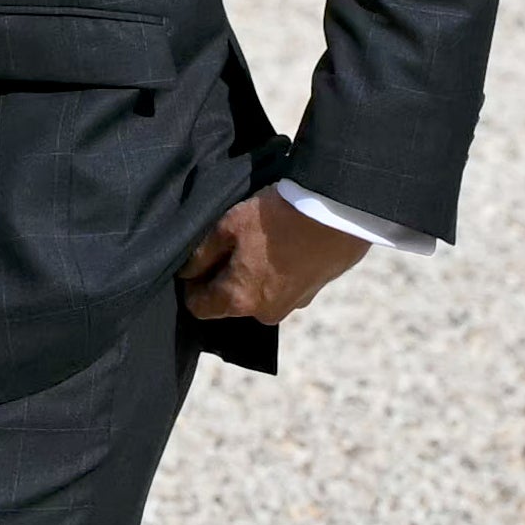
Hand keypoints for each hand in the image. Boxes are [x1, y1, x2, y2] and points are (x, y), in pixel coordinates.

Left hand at [179, 189, 370, 325]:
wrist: (339, 212)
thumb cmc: (278, 217)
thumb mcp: (228, 225)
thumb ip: (200, 254)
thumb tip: (186, 273)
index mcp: (240, 300)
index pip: (199, 307)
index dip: (189, 284)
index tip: (193, 260)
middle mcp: (265, 312)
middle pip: (229, 301)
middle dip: (222, 276)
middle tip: (227, 241)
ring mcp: (292, 305)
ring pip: (257, 292)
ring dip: (251, 272)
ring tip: (256, 239)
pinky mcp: (311, 293)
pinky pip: (281, 286)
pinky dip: (275, 270)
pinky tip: (279, 244)